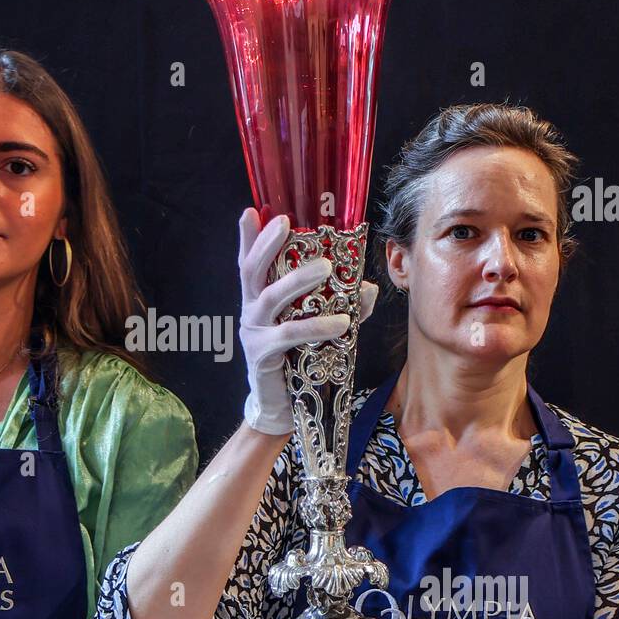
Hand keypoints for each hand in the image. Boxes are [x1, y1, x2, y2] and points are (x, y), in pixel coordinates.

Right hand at [237, 208, 378, 434]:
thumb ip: (338, 305)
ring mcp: (253, 332)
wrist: (282, 407)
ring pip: (271, 298)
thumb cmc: (298, 361)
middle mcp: (250, 311)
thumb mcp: (316, 327)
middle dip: (267, 245)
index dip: (249, 238)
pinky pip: (289, 334)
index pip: (249, 263)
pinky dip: (316, 326)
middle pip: (251, 271)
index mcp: (259, 299)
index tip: (253, 210)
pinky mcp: (262, 355)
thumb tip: (369, 287)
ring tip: (324, 268)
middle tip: (287, 223)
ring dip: (297, 280)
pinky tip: (341, 322)